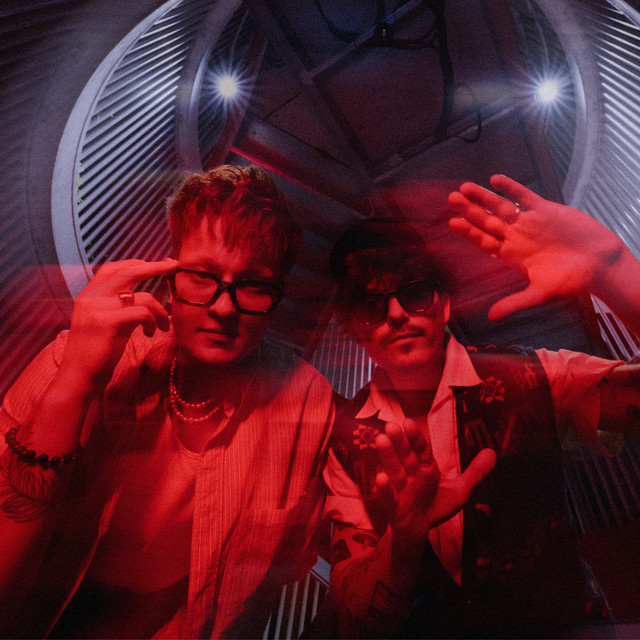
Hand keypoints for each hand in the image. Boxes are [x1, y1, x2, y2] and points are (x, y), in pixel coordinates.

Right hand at [60, 258, 177, 388]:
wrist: (78, 377)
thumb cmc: (96, 353)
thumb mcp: (105, 323)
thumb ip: (117, 307)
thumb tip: (142, 296)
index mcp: (88, 295)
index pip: (112, 269)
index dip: (135, 263)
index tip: (155, 264)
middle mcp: (91, 297)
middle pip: (128, 272)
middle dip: (154, 266)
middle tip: (173, 265)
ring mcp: (98, 308)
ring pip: (142, 296)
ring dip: (160, 311)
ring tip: (163, 325)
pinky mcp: (108, 322)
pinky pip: (143, 313)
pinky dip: (154, 322)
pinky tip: (151, 334)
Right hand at [375, 419, 495, 544]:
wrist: (418, 529)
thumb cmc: (435, 505)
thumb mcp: (459, 491)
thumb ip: (475, 472)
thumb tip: (492, 452)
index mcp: (425, 467)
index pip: (421, 450)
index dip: (416, 437)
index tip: (408, 422)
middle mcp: (411, 474)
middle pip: (405, 456)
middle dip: (398, 442)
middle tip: (390, 425)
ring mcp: (400, 489)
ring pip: (393, 470)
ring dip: (387, 456)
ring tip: (380, 440)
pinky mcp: (393, 506)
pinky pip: (388, 496)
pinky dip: (384, 488)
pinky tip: (380, 478)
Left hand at [448, 174, 624, 321]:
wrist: (600, 264)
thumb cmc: (572, 281)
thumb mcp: (540, 293)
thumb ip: (514, 303)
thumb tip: (491, 318)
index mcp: (512, 256)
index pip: (484, 242)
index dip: (468, 232)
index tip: (452, 222)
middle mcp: (516, 237)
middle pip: (487, 222)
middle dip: (469, 210)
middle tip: (451, 199)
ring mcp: (529, 222)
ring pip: (501, 207)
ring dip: (484, 197)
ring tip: (465, 187)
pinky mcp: (546, 210)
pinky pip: (524, 196)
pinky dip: (510, 188)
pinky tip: (495, 179)